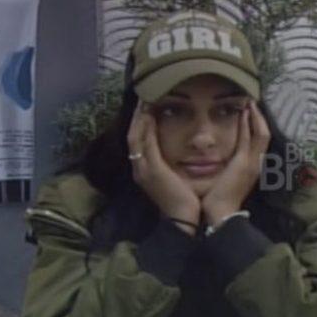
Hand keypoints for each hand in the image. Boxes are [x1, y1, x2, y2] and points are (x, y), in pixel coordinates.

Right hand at [127, 101, 200, 233]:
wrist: (183, 220)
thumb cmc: (184, 201)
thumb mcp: (173, 179)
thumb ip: (170, 165)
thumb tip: (176, 152)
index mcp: (145, 170)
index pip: (138, 141)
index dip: (140, 123)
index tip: (146, 106)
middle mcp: (139, 168)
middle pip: (132, 135)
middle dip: (136, 115)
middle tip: (143, 96)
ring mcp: (143, 168)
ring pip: (135, 136)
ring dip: (139, 117)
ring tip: (145, 99)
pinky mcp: (151, 170)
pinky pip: (144, 144)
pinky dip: (146, 128)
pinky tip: (149, 114)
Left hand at [201, 101, 271, 223]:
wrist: (222, 214)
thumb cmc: (219, 200)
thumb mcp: (227, 179)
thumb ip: (229, 167)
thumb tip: (223, 159)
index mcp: (253, 167)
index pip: (260, 141)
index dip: (257, 125)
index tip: (251, 112)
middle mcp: (257, 163)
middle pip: (265, 134)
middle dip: (260, 118)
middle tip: (253, 102)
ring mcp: (253, 162)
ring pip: (261, 133)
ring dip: (256, 117)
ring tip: (250, 102)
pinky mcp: (245, 163)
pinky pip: (251, 138)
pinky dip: (249, 123)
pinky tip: (245, 112)